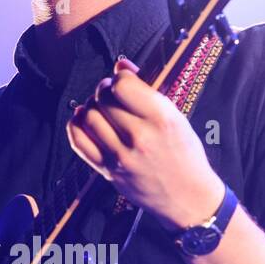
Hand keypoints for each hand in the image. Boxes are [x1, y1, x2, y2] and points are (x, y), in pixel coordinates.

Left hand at [65, 57, 224, 231]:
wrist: (188, 198)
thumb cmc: (185, 155)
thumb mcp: (176, 118)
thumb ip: (148, 92)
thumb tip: (120, 65)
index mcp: (162, 120)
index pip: (123, 85)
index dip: (120, 78)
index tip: (125, 81)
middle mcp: (139, 138)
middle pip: (103, 99)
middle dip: (105, 90)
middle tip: (111, 93)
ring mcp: (120, 157)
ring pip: (88, 117)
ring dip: (92, 106)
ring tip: (102, 108)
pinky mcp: (108, 171)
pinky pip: (78, 141)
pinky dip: (77, 125)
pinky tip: (85, 120)